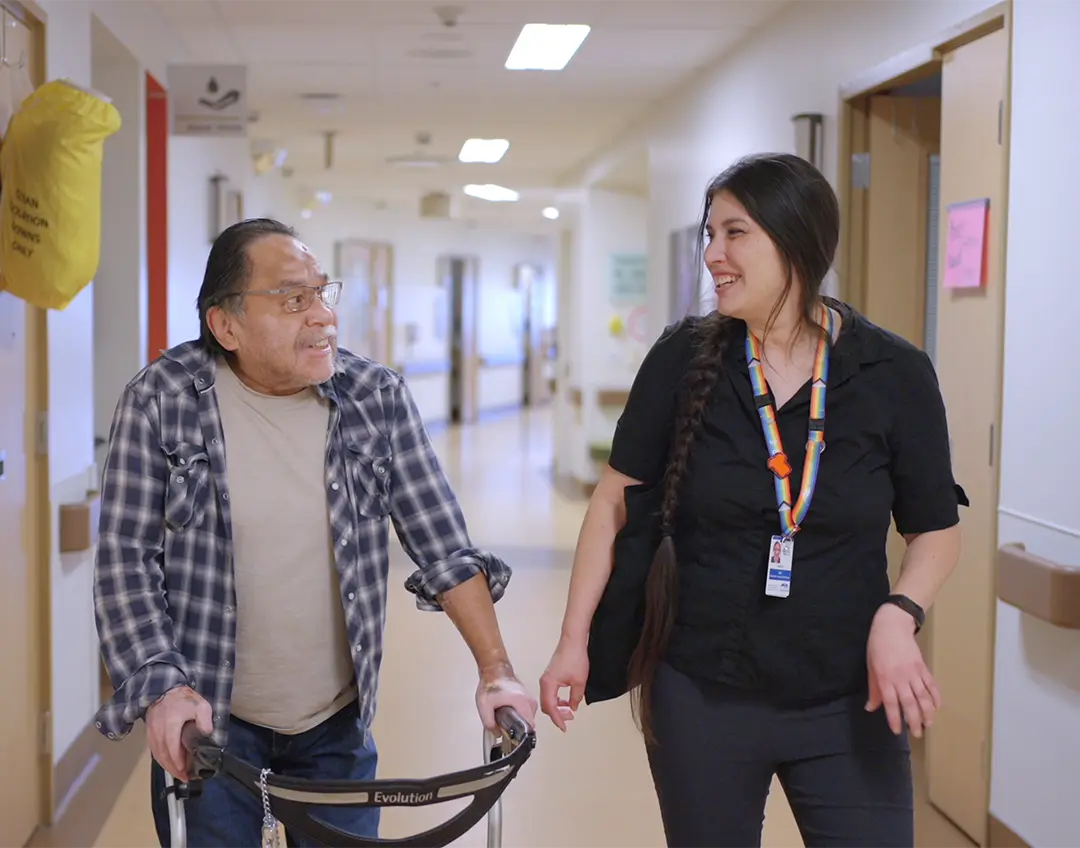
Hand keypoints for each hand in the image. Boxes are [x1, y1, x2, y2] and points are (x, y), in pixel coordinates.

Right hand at [146, 685, 213, 781]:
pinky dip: (161, 760)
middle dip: (173, 768)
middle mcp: (158, 730)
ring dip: (167, 766)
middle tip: (184, 777)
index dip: (177, 761)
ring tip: (178, 774)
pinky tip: (169, 764)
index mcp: (171, 723)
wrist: (165, 690)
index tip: (184, 770)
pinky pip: (153, 750)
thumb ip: (205, 721)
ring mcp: (152, 732)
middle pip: (163, 754)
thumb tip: (207, 735)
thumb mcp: (201, 706)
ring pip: (157, 754)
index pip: (172, 746)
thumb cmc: (184, 699)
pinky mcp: (149, 734)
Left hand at [475, 664, 537, 735]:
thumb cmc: (491, 684)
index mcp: (522, 702)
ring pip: (528, 718)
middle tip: (505, 725)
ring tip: (506, 717)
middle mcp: (529, 700)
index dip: (521, 735)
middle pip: (528, 724)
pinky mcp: (527, 697)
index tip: (513, 736)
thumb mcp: (484, 705)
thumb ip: (489, 722)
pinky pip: (527, 712)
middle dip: (517, 728)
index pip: (529, 727)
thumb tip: (497, 732)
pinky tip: (509, 712)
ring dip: (518, 721)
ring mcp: (529, 698)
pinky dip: (519, 714)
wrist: (494, 670)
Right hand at [538, 635, 587, 731]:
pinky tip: (566, 701)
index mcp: (548, 684)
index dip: (557, 719)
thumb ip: (576, 697)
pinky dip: (557, 699)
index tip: (564, 727)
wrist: (573, 640)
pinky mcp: (551, 675)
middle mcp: (544, 682)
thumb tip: (573, 707)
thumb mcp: (579, 681)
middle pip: (546, 705)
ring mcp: (547, 678)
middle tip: (569, 720)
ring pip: (548, 699)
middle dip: (557, 714)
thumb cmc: (575, 657)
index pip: (550, 707)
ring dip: (558, 707)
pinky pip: (551, 692)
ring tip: (569, 711)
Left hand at [865, 603, 940, 737]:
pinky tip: (937, 707)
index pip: (890, 703)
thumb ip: (873, 689)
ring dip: (928, 712)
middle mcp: (901, 678)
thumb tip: (871, 708)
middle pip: (910, 703)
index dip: (894, 718)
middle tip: (917, 734)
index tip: (897, 731)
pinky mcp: (923, 667)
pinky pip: (931, 685)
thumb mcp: (871, 667)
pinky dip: (936, 697)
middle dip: (914, 720)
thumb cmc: (877, 646)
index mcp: (885, 678)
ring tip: (929, 724)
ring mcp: (914, 673)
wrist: (892, 626)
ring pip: (923, 697)